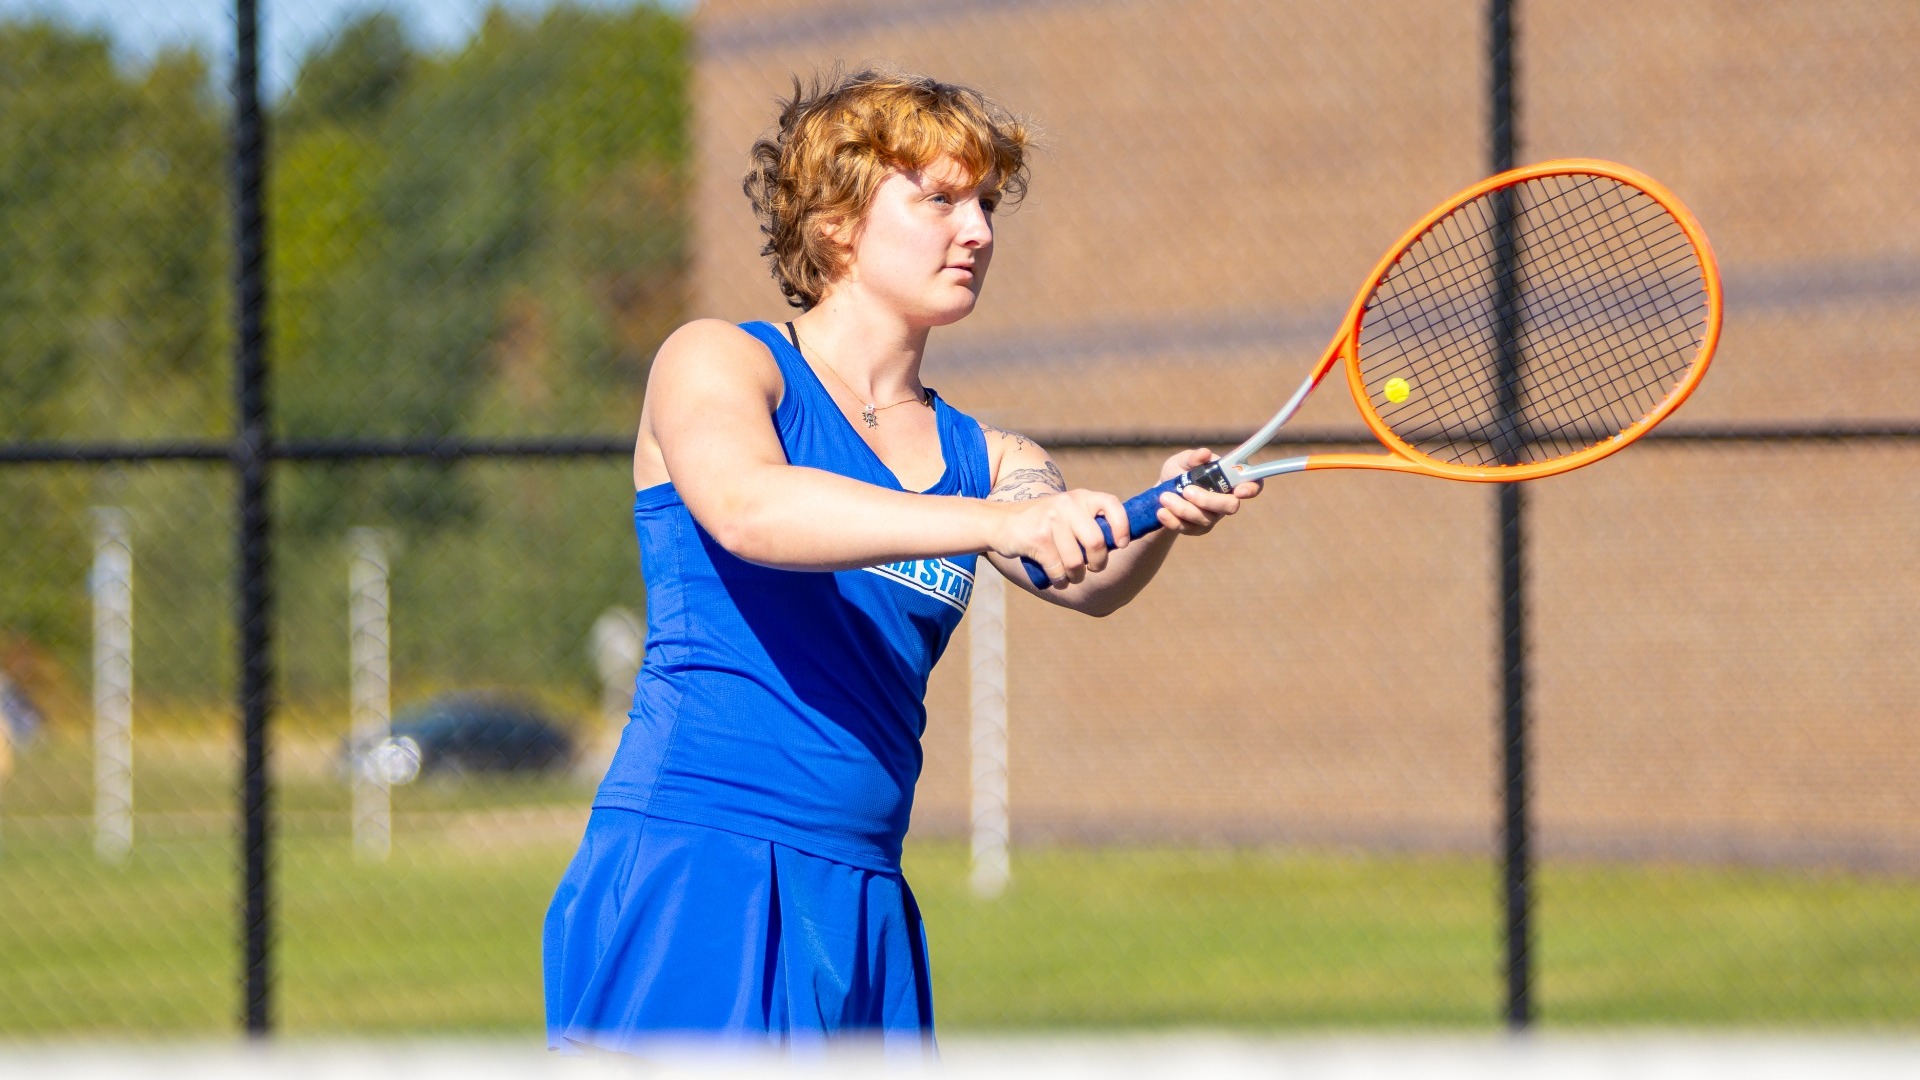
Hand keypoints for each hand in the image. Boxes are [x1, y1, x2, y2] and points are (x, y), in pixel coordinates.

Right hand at [990, 488, 1129, 586]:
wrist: (1001, 522)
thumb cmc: (1043, 524)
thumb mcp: (1067, 513)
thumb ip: (1089, 523)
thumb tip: (1120, 545)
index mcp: (1080, 497)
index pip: (1111, 504)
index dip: (1122, 526)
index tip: (1122, 544)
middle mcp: (1067, 504)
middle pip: (1096, 542)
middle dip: (1098, 564)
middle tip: (1092, 568)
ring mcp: (1051, 519)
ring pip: (1076, 562)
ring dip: (1076, 577)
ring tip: (1071, 577)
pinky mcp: (1038, 538)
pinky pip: (1058, 570)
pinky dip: (1059, 581)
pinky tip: (1056, 579)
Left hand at [1153, 448, 1262, 536]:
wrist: (1162, 491)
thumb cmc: (1179, 471)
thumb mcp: (1183, 460)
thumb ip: (1193, 458)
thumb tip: (1204, 454)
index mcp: (1228, 479)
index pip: (1253, 485)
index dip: (1252, 488)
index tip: (1240, 490)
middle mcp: (1225, 500)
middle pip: (1230, 506)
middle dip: (1208, 500)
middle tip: (1186, 490)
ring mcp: (1213, 517)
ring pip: (1205, 518)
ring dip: (1183, 508)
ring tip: (1164, 497)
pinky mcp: (1197, 529)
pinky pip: (1188, 529)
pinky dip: (1173, 520)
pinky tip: (1162, 512)